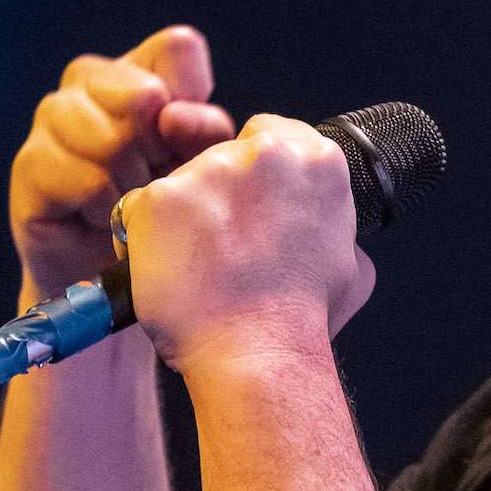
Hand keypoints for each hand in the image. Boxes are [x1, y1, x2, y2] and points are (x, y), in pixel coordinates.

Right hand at [10, 25, 235, 297]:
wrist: (119, 279)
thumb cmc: (168, 213)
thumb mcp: (205, 168)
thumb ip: (206, 131)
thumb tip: (172, 118)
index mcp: (141, 70)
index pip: (177, 50)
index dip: (193, 100)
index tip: (185, 144)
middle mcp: (91, 83)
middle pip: (141, 93)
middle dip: (160, 150)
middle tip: (154, 180)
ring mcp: (53, 119)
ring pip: (108, 135)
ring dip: (131, 181)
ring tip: (129, 201)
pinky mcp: (29, 165)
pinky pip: (82, 176)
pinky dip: (103, 204)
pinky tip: (103, 216)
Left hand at [114, 114, 376, 375]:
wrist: (258, 354)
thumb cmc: (304, 319)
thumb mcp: (350, 267)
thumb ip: (335, 229)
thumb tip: (331, 231)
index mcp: (317, 161)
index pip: (269, 136)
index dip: (256, 173)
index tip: (254, 205)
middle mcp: (264, 154)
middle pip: (222, 157)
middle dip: (219, 196)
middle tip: (228, 250)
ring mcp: (209, 172)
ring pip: (182, 185)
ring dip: (184, 219)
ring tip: (201, 270)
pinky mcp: (160, 198)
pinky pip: (139, 211)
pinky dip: (146, 241)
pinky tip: (171, 274)